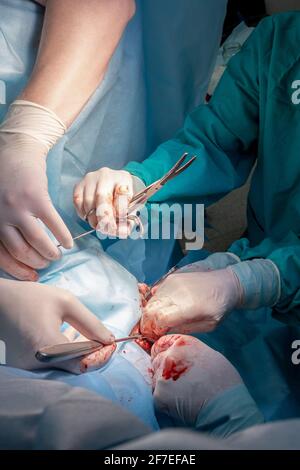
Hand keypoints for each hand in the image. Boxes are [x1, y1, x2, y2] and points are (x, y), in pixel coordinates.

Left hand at [0, 101, 72, 280]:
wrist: (15, 149)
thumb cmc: (5, 178)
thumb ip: (4, 227)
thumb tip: (22, 255)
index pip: (1, 256)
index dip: (18, 271)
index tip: (33, 276)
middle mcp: (0, 217)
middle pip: (20, 252)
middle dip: (37, 262)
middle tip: (47, 262)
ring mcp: (18, 208)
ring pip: (37, 243)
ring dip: (51, 253)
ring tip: (58, 254)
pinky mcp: (36, 199)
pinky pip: (54, 225)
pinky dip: (63, 237)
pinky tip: (69, 242)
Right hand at [0, 279, 114, 371]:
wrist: (1, 303)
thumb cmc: (32, 298)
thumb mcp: (66, 302)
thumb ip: (90, 323)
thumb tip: (109, 340)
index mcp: (48, 345)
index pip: (85, 363)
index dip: (102, 355)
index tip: (110, 343)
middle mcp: (37, 363)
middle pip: (76, 369)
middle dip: (92, 355)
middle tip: (99, 340)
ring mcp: (29, 369)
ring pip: (66, 369)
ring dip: (79, 356)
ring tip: (80, 335)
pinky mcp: (25, 369)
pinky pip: (53, 367)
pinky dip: (65, 357)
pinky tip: (66, 339)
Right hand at [73, 168, 143, 237]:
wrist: (113, 185)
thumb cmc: (122, 198)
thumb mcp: (130, 207)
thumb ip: (128, 220)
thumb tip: (122, 232)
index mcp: (122, 178)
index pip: (121, 193)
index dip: (120, 212)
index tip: (119, 227)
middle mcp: (105, 175)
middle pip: (101, 196)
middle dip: (104, 218)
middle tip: (107, 230)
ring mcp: (90, 179)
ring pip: (88, 202)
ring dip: (93, 219)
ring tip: (100, 226)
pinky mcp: (79, 185)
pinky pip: (77, 202)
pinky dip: (83, 214)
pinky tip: (90, 218)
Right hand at [140, 268, 241, 340]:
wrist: (225, 283)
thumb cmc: (219, 307)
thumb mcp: (208, 326)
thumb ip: (185, 329)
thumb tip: (163, 331)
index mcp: (189, 307)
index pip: (160, 318)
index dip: (154, 329)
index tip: (156, 336)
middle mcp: (177, 292)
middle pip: (150, 309)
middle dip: (147, 323)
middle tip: (152, 330)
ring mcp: (173, 283)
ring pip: (151, 301)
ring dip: (150, 312)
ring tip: (158, 320)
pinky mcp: (171, 278)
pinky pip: (156, 292)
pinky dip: (155, 302)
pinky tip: (164, 308)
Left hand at [151, 335, 240, 425]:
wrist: (226, 407)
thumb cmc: (225, 383)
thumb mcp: (210, 355)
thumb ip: (190, 353)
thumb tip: (183, 357)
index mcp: (183, 343)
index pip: (162, 343)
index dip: (164, 352)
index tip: (167, 361)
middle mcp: (170, 355)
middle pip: (156, 360)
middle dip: (163, 370)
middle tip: (177, 382)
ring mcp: (162, 375)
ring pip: (156, 379)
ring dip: (164, 386)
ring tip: (182, 395)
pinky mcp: (159, 394)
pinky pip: (157, 396)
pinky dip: (165, 401)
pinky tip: (180, 404)